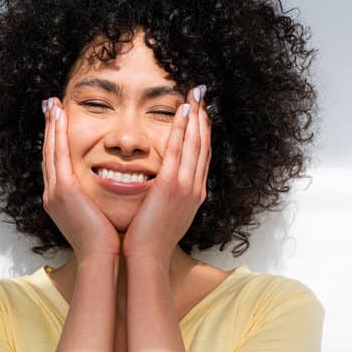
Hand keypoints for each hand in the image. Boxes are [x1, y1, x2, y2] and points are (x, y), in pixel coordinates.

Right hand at [41, 97, 121, 262]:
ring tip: (52, 104)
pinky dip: (57, 134)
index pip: (56, 165)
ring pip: (51, 150)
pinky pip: (58, 154)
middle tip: (50, 105)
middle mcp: (52, 195)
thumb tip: (114, 190)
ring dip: (52, 125)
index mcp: (61, 202)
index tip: (58, 124)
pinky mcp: (64, 190)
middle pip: (49, 153)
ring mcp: (55, 192)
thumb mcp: (99, 218)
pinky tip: (60, 116)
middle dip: (49, 129)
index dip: (55, 143)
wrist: (102, 260)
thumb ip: (99, 202)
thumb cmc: (107, 244)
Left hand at [122, 85, 210, 264]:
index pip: (202, 155)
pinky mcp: (173, 185)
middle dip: (203, 116)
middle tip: (201, 92)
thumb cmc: (148, 241)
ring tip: (195, 93)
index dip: (203, 131)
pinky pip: (180, 150)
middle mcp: (196, 187)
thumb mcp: (164, 216)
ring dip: (196, 115)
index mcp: (194, 194)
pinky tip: (182, 111)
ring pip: (196, 142)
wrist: (147, 258)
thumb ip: (166, 198)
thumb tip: (161, 188)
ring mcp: (188, 186)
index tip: (200, 112)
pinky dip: (183, 128)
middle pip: (204, 144)